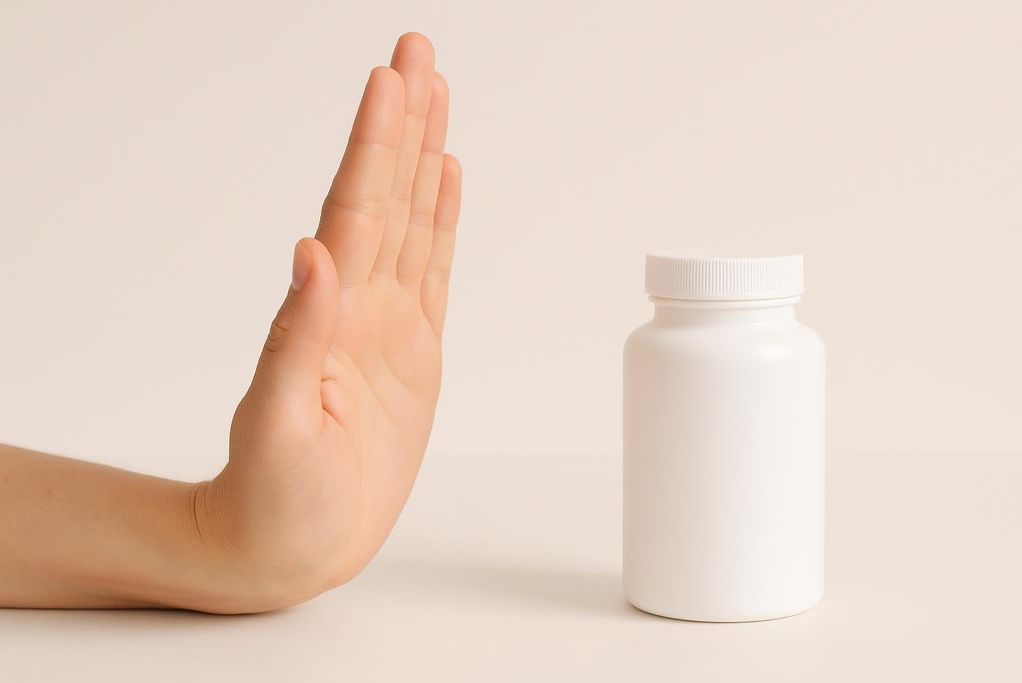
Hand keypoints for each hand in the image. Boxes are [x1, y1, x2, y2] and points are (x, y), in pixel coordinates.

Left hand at [194, 33, 461, 611]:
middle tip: (418, 52)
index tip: (391, 80)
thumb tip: (312, 251)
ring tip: (437, 95)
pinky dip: (443, 221)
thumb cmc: (274, 499)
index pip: (358, 211)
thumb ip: (297, 338)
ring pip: (416, 222)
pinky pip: (435, 273)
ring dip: (426, 157)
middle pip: (389, 196)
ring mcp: (389, 326)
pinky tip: (447, 181)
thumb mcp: (278, 426)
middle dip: (404, 122)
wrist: (290, 547)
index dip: (375, 146)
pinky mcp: (415, 353)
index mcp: (330, 316)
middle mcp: (360, 306)